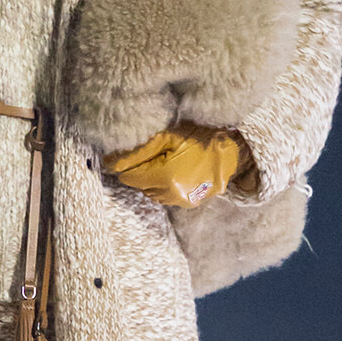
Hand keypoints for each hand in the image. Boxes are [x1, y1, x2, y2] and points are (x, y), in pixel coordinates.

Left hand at [103, 124, 253, 207]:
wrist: (232, 150)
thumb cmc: (199, 137)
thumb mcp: (166, 137)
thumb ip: (136, 152)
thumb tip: (109, 164)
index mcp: (165, 177)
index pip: (128, 177)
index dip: (127, 164)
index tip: (132, 153)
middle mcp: (172, 195)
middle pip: (139, 186)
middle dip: (142, 171)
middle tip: (155, 153)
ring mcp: (183, 202)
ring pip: (152, 193)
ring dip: (153, 179)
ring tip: (167, 161)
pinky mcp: (191, 204)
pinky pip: (167, 197)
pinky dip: (166, 186)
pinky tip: (177, 171)